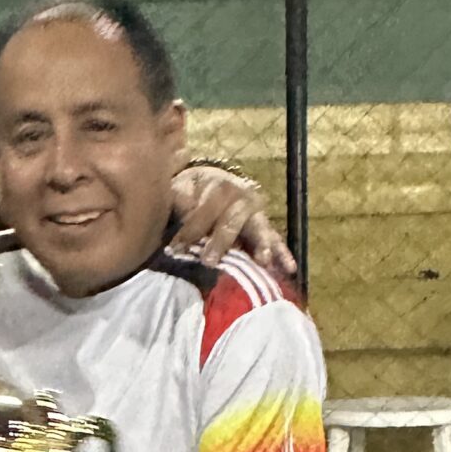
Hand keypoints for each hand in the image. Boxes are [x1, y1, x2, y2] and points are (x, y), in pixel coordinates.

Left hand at [167, 165, 296, 277]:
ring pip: (258, 229)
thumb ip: (173, 198)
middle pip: (232, 220)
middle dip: (220, 241)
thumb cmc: (192, 191)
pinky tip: (288, 268)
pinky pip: (276, 241)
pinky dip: (282, 254)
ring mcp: (256, 213)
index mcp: (219, 186)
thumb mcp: (180, 188)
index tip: (174, 249)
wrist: (213, 183)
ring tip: (262, 260)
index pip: (204, 209)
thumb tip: (162, 202)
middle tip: (208, 261)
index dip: (190, 229)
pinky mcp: (265, 228)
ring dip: (261, 245)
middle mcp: (242, 197)